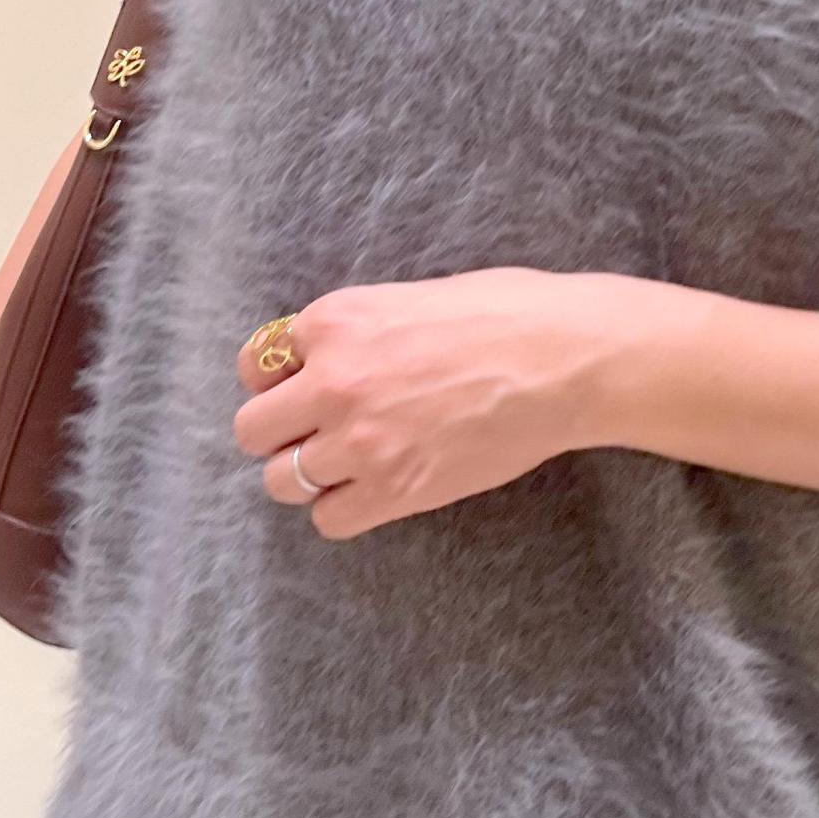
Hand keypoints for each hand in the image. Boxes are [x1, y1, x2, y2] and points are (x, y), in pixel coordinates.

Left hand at [231, 267, 621, 538]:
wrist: (565, 360)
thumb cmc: (509, 313)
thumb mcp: (412, 296)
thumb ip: (359, 329)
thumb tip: (333, 355)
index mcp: (335, 321)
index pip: (257, 364)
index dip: (279, 380)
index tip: (303, 387)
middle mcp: (333, 381)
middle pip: (253, 430)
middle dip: (279, 434)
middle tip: (316, 434)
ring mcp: (360, 440)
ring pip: (281, 482)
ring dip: (306, 477)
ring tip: (346, 467)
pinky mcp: (394, 489)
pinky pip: (329, 520)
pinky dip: (342, 511)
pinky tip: (372, 492)